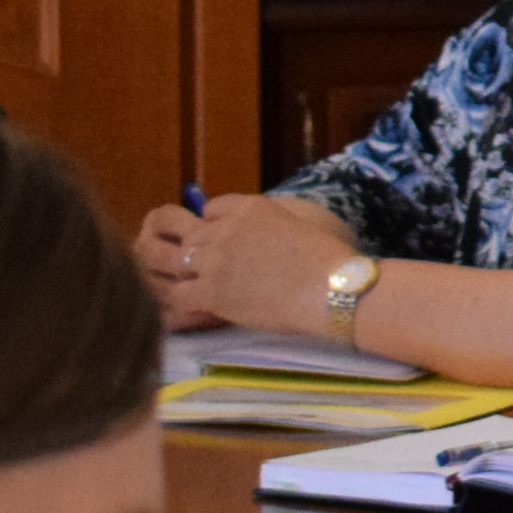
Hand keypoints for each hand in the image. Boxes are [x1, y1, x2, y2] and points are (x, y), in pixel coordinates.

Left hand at [134, 191, 358, 335]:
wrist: (335, 289)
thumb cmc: (329, 263)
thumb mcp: (295, 226)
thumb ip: (263, 229)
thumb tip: (249, 246)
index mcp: (249, 207)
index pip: (211, 210)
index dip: (216, 228)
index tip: (228, 245)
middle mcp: (225, 228)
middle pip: (192, 237)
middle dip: (201, 253)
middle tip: (216, 271)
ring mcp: (214, 259)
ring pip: (178, 263)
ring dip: (187, 275)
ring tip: (203, 288)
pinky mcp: (210, 291)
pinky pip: (178, 293)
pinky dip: (182, 300)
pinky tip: (196, 305)